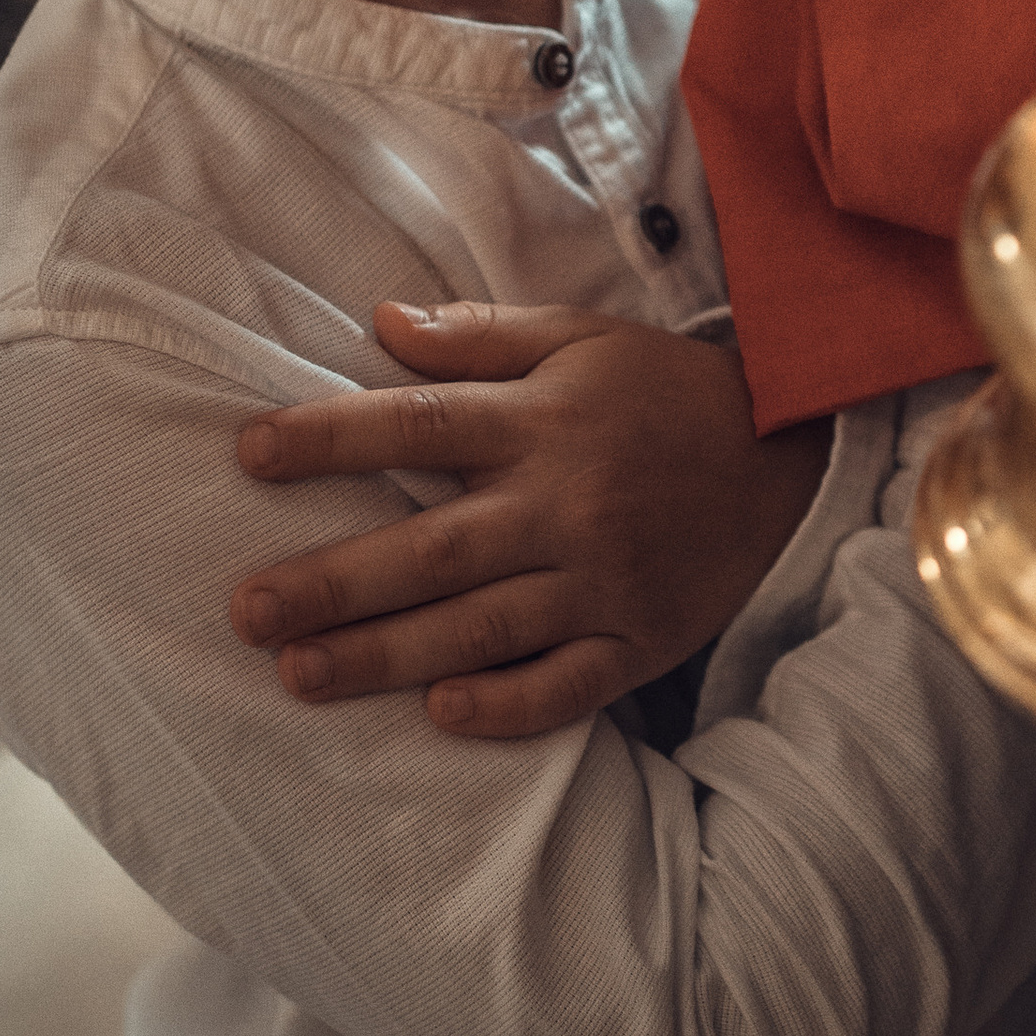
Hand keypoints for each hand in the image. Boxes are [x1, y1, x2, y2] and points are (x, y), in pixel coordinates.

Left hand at [230, 302, 828, 736]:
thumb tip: (377, 322)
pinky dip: (506, 704)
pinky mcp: (640, 642)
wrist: (790, 456)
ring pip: (483, 627)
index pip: (420, 425)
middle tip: (246, 610)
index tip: (247, 454)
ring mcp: (605, 582)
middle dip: (335, 582)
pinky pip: (567, 685)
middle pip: (435, 548)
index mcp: (544, 421)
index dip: (330, 438)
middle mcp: (567, 504)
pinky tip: (440, 713)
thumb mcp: (579, 337)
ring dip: (387, 655)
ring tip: (297, 675)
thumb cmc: (663, 393)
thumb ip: (478, 333)